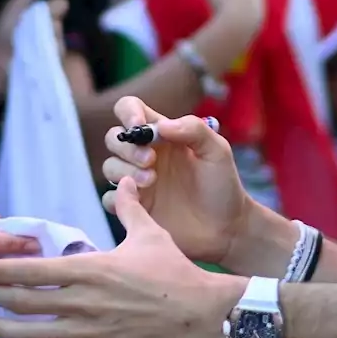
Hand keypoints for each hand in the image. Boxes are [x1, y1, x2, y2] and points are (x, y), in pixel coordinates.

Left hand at [0, 0, 54, 97]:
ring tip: (29, 50)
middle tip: (32, 33)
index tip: (49, 11)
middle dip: (49, 26)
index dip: (55, 7)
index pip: (58, 4)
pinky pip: (60, 56)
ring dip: (46, 43)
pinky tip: (36, 60)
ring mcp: (48, 48)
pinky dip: (48, 57)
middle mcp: (44, 28)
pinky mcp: (50, 66)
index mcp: (34, 13)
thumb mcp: (13, 8)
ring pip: (61, 39)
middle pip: (61, 21)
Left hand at [0, 177, 237, 337]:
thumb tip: (124, 182)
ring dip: (1, 330)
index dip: (2, 268)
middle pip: (26, 300)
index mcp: (92, 269)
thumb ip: (130, 209)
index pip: (34, 269)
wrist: (204, 314)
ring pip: (35, 335)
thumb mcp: (150, 234)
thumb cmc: (177, 273)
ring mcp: (92, 333)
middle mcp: (85, 302)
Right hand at [100, 96, 251, 265]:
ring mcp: (138, 181)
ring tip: (151, 180)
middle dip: (127, 147)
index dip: (128, 112)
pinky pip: (110, 198)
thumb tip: (160, 126)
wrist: (226, 227)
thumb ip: (194, 129)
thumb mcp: (217, 150)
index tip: (138, 126)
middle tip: (151, 159)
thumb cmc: (223, 185)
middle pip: (114, 137)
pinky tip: (141, 201)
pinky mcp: (134, 207)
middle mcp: (146, 154)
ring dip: (125, 170)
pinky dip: (118, 197)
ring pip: (110, 166)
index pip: (131, 109)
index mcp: (162, 135)